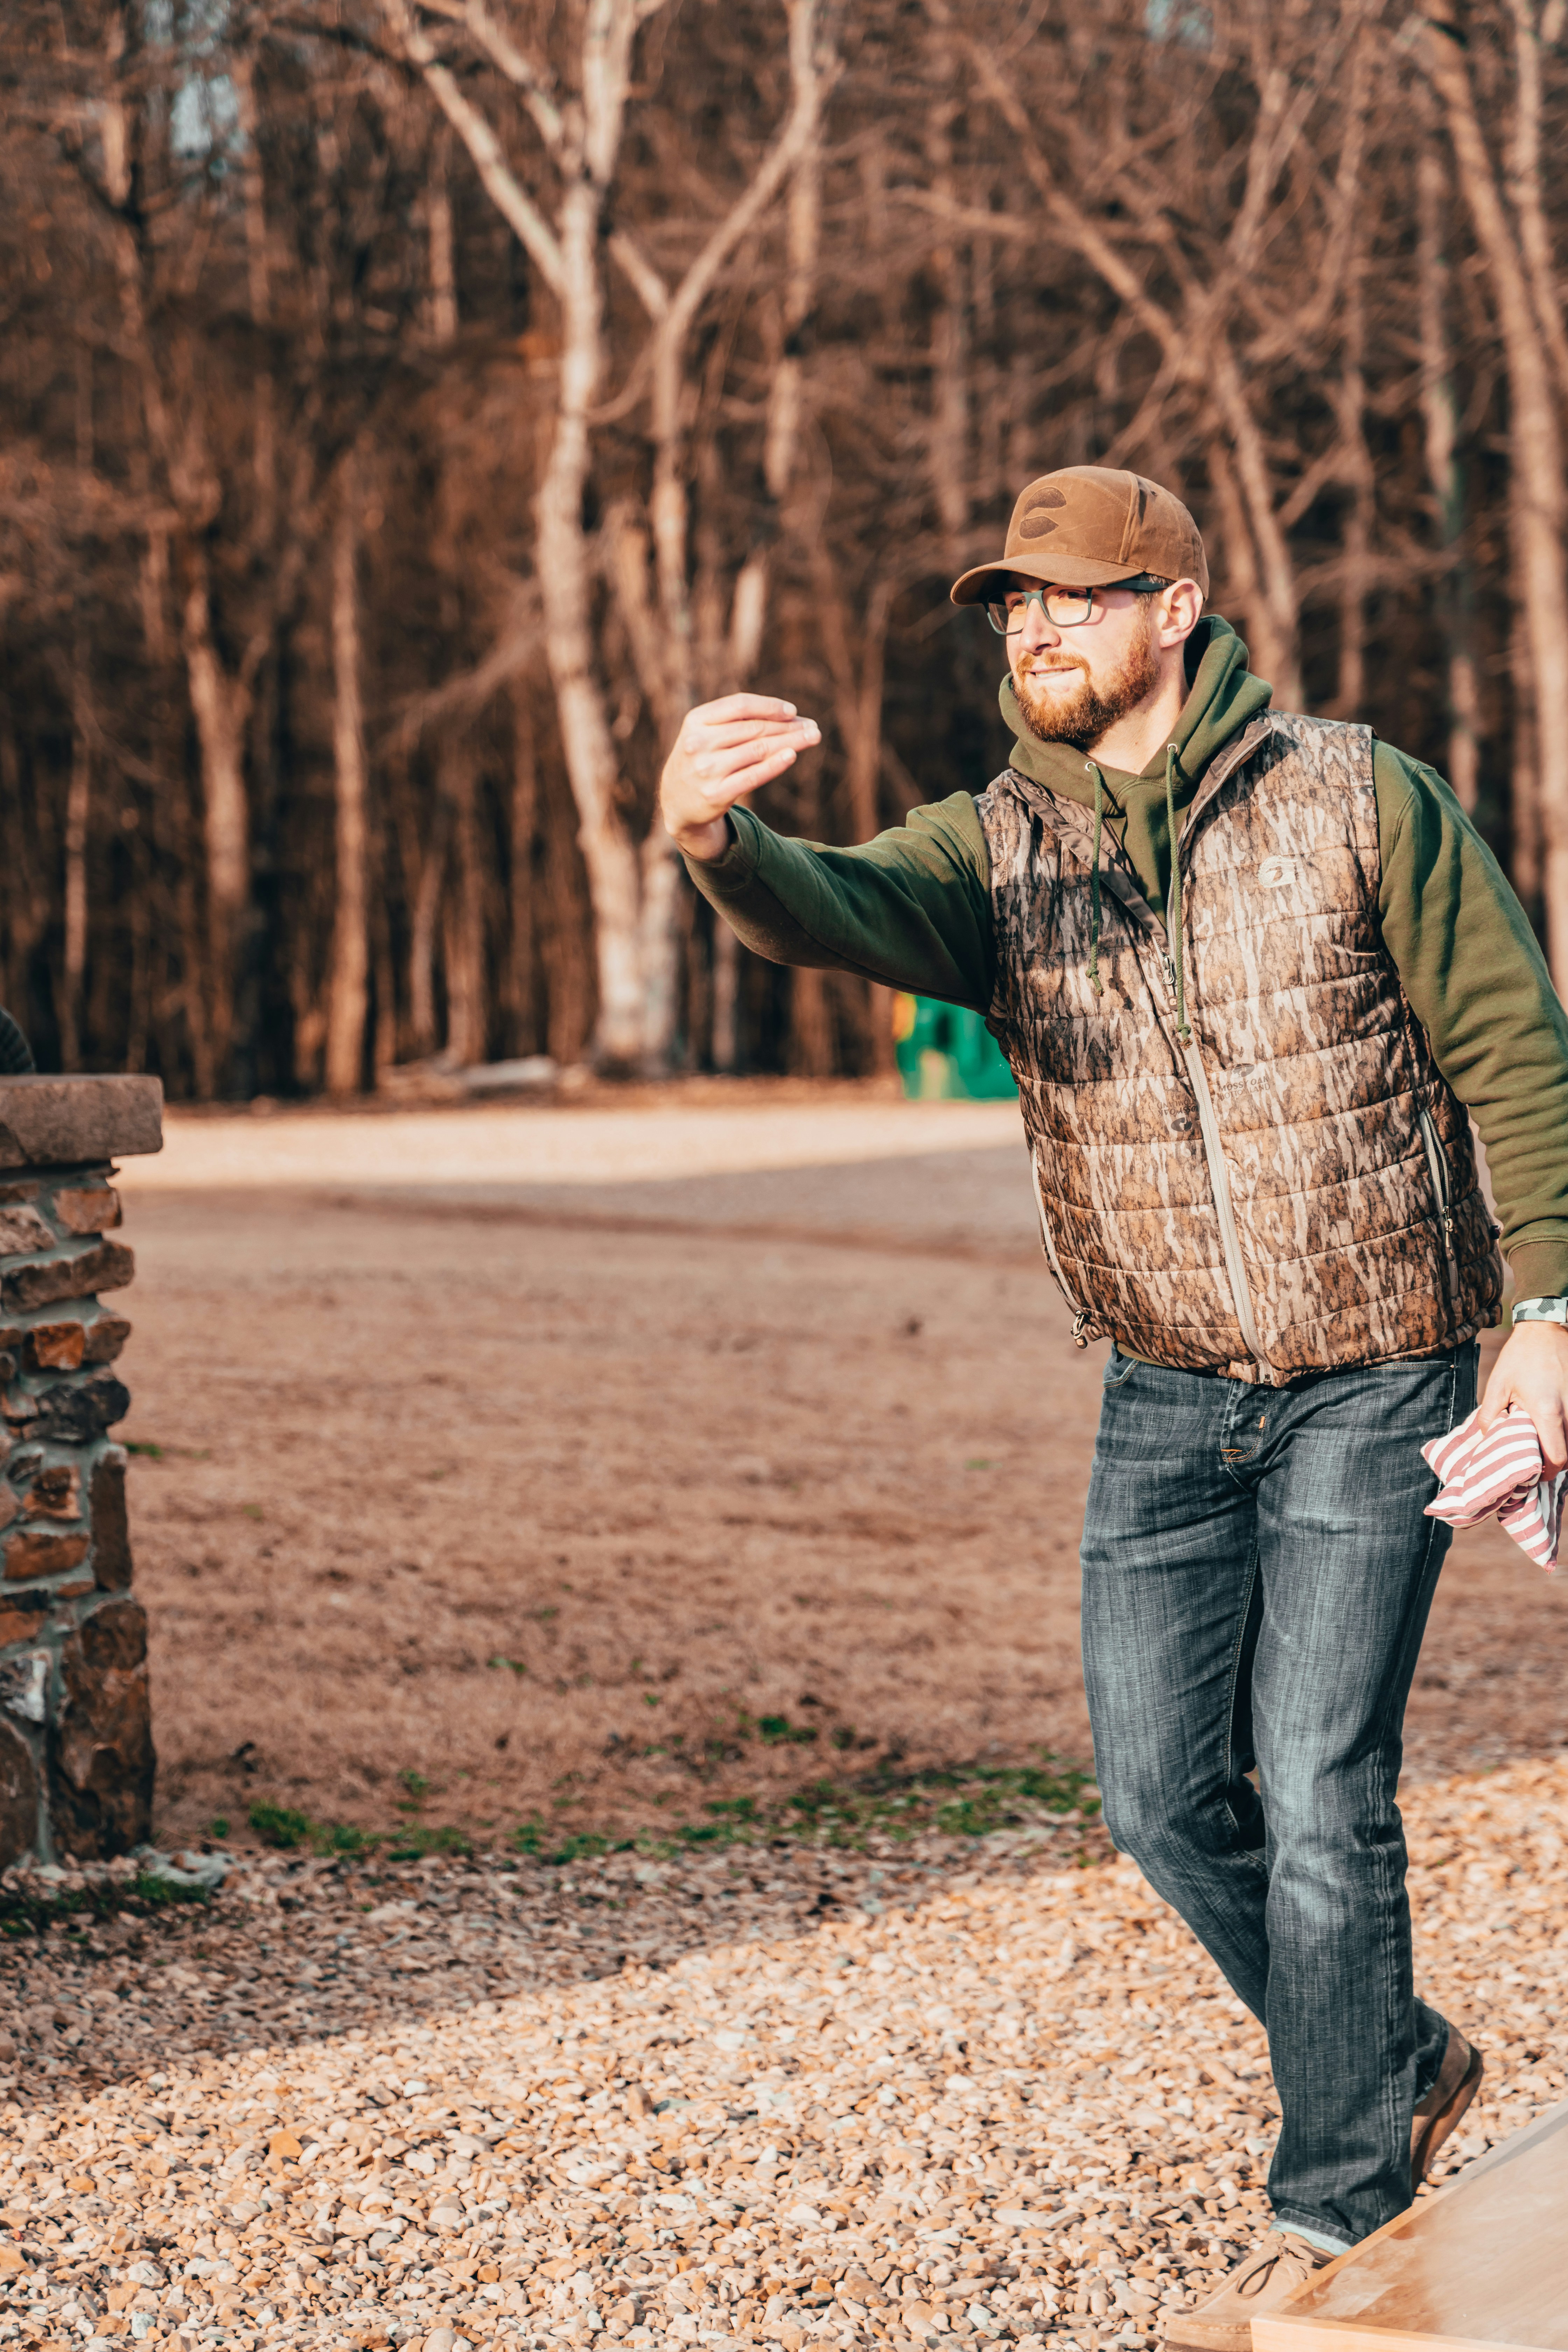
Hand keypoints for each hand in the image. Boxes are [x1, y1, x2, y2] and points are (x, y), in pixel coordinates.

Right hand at [659, 694, 819, 861]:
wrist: (676, 801)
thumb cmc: (700, 759)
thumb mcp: (706, 733)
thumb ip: (736, 721)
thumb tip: (789, 716)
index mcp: (696, 721)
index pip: (740, 706)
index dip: (769, 706)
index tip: (793, 712)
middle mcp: (698, 743)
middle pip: (754, 729)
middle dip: (788, 727)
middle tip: (813, 727)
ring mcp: (706, 770)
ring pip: (758, 750)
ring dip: (791, 742)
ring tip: (812, 738)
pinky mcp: (716, 794)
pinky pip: (753, 776)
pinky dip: (775, 764)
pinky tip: (793, 755)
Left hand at [1478, 1319, 1567, 1474]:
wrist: (1544, 1330)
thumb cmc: (1520, 1357)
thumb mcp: (1498, 1384)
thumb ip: (1490, 1413)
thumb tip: (1486, 1437)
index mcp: (1547, 1411)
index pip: (1557, 1456)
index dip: (1548, 1471)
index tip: (1537, 1472)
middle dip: (1557, 1462)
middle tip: (1540, 1462)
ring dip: (1564, 1445)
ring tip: (1547, 1444)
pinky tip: (1558, 1428)